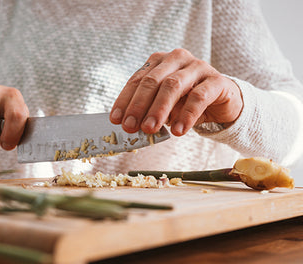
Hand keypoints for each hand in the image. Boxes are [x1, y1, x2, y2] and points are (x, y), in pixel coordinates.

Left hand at [110, 48, 242, 135]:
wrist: (222, 101)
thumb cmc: (186, 102)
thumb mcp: (164, 106)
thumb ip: (148, 111)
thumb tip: (131, 125)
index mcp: (159, 62)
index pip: (137, 80)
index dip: (125, 100)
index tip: (116, 120)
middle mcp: (177, 59)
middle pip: (153, 81)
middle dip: (139, 106)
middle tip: (131, 127)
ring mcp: (198, 67)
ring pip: (173, 85)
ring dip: (159, 109)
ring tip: (150, 129)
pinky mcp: (216, 80)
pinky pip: (199, 96)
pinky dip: (186, 115)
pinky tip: (178, 130)